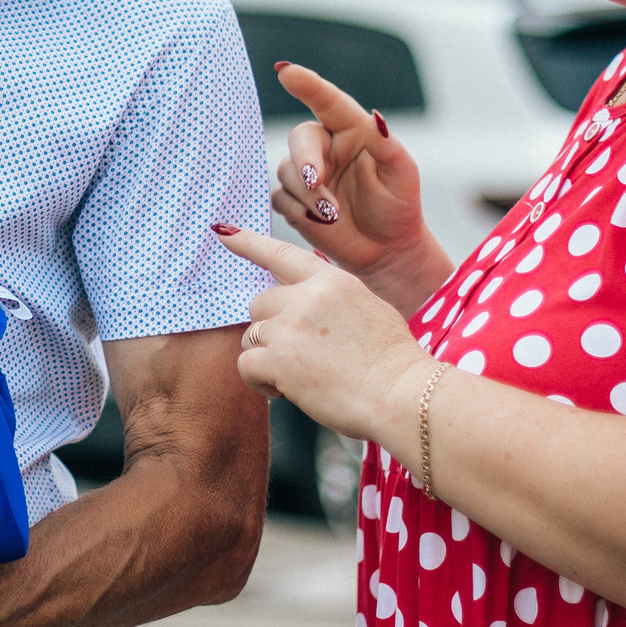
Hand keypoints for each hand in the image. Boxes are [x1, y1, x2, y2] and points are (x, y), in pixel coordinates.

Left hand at [213, 225, 432, 441]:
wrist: (402, 394)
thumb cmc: (392, 362)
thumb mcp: (369, 309)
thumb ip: (332, 298)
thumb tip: (308, 295)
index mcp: (331, 281)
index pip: (281, 254)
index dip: (248, 243)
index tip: (223, 232)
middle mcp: (306, 298)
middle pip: (259, 303)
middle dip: (271, 328)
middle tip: (298, 354)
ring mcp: (289, 327)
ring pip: (251, 336)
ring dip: (267, 357)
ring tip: (301, 376)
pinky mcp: (278, 359)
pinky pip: (245, 364)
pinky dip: (260, 381)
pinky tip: (287, 391)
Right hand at [267, 64, 443, 312]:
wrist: (387, 250)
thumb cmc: (399, 206)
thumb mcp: (402, 174)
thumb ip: (388, 145)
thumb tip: (375, 117)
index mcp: (352, 130)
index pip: (328, 101)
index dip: (307, 85)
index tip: (286, 71)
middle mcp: (326, 147)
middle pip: (299, 138)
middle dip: (304, 158)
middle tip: (316, 180)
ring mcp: (308, 174)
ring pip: (286, 171)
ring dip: (308, 194)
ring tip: (334, 215)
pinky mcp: (294, 201)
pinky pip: (279, 198)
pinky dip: (298, 211)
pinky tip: (322, 222)